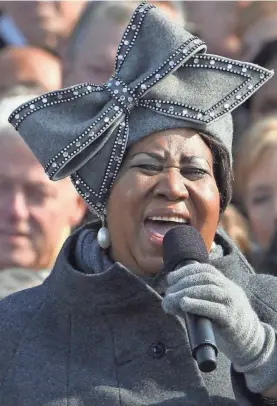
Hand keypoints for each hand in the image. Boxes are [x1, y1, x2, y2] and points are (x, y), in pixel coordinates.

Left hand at [162, 263, 275, 392]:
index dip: (186, 270)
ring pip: (210, 290)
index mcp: (225, 284)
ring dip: (187, 291)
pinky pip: (215, 308)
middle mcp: (230, 290)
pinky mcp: (231, 319)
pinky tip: (184, 304)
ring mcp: (232, 303)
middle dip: (183, 281)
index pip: (205, 269)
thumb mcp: (210, 307)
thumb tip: (168, 301)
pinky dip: (197, 304)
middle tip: (169, 291)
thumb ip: (192, 302)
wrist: (250, 342)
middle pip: (205, 278)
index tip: (171, 278)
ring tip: (172, 298)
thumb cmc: (224, 324)